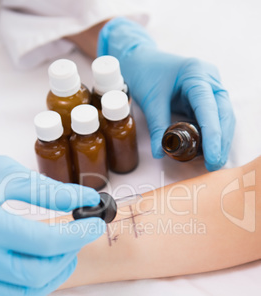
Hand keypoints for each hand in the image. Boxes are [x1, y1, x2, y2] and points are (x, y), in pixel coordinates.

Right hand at [0, 155, 105, 295]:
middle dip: (66, 255)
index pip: (45, 241)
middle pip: (35, 272)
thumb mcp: (3, 175)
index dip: (78, 234)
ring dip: (51, 281)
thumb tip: (85, 198)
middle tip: (78, 236)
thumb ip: (46, 191)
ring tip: (65, 258)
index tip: (95, 222)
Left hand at [98, 17, 235, 170]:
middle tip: (214, 164)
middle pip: (224, 114)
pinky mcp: (207, 96)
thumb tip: (160, 153)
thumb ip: (157, 127)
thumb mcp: (150, 100)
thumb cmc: (146, 73)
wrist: (142, 60)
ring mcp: (211, 86)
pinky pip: (214, 116)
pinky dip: (212, 133)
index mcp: (196, 74)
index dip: (213, 136)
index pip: (210, 109)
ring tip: (213, 161)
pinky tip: (208, 149)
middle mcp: (209, 79)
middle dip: (221, 141)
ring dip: (220, 139)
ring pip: (223, 116)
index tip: (212, 157)